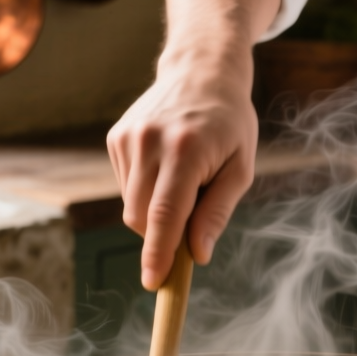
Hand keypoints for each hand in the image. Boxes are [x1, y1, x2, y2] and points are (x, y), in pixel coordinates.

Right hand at [108, 61, 257, 288]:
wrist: (200, 72)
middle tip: (192, 223)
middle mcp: (150, 142)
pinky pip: (126, 187)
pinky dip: (145, 192)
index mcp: (185, 150)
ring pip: (131, 207)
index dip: (158, 253)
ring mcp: (128, 138)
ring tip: (184, 180)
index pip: (165, 213)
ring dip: (155, 213)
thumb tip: (197, 254)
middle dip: (163, 235)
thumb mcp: (241, 167)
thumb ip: (217, 211)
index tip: (153, 283)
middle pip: (143, 217)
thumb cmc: (229, 124)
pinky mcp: (116, 138)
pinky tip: (166, 167)